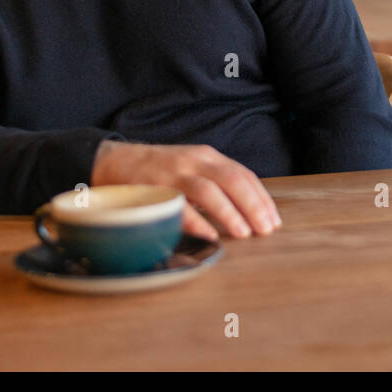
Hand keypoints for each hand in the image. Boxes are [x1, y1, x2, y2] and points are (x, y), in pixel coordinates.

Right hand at [91, 140, 281, 240]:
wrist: (117, 161)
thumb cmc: (162, 170)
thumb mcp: (193, 167)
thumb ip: (217, 183)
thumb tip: (249, 212)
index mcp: (208, 156)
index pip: (244, 175)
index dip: (262, 198)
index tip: (274, 220)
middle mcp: (194, 161)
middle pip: (233, 180)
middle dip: (253, 205)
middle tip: (266, 229)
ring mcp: (174, 174)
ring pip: (209, 190)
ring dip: (230, 213)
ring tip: (244, 233)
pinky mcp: (155, 189)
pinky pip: (179, 205)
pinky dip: (196, 221)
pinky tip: (210, 235)